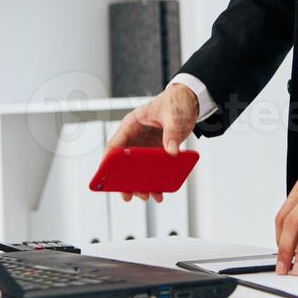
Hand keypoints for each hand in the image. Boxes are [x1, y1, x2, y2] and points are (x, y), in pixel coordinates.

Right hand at [105, 83, 198, 202]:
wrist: (190, 101)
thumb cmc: (176, 102)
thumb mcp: (174, 115)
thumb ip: (172, 133)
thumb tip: (171, 151)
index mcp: (132, 124)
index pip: (115, 145)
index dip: (109, 161)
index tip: (107, 176)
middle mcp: (135, 137)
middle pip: (124, 162)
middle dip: (124, 179)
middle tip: (127, 194)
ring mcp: (145, 146)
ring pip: (136, 169)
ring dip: (140, 183)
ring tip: (145, 196)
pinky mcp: (156, 152)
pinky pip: (151, 169)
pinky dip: (154, 180)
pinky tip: (158, 191)